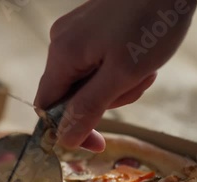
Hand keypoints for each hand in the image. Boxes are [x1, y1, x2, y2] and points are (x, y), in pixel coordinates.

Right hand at [34, 0, 196, 151]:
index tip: (97, 143)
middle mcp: (61, 43)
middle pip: (70, 94)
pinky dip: (118, 70)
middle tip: (135, 84)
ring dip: (116, 86)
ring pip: (87, 81)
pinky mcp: (90, 30)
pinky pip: (96, 64)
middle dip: (104, 101)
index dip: (67, 129)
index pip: (46, 106)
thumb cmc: (150, 24)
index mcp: (62, 54)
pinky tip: (140, 59)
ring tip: (143, 69)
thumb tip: (64, 139)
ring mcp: (75, 34)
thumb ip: (88, 108)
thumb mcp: (121, 75)